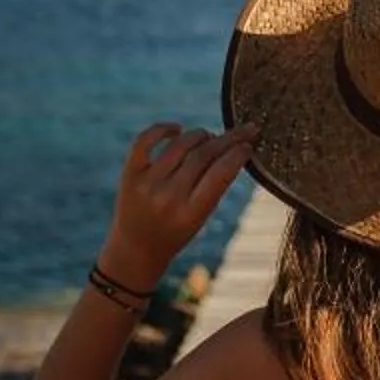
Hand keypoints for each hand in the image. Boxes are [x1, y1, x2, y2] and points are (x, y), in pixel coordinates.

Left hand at [102, 122, 254, 283]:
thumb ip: (214, 187)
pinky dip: (163, 129)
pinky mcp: (130, 173)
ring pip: (180, 144)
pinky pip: (145, 140)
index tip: (249, 144)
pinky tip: (177, 130)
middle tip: (243, 130)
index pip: (220, 173)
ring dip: (200, 135)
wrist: (134, 250)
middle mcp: (168, 197)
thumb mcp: (200, 218)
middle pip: (203, 155)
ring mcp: (146, 183)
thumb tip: (232, 146)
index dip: (238, 154)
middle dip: (227, 139)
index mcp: (191, 214)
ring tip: (209, 137)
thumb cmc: (175, 233)